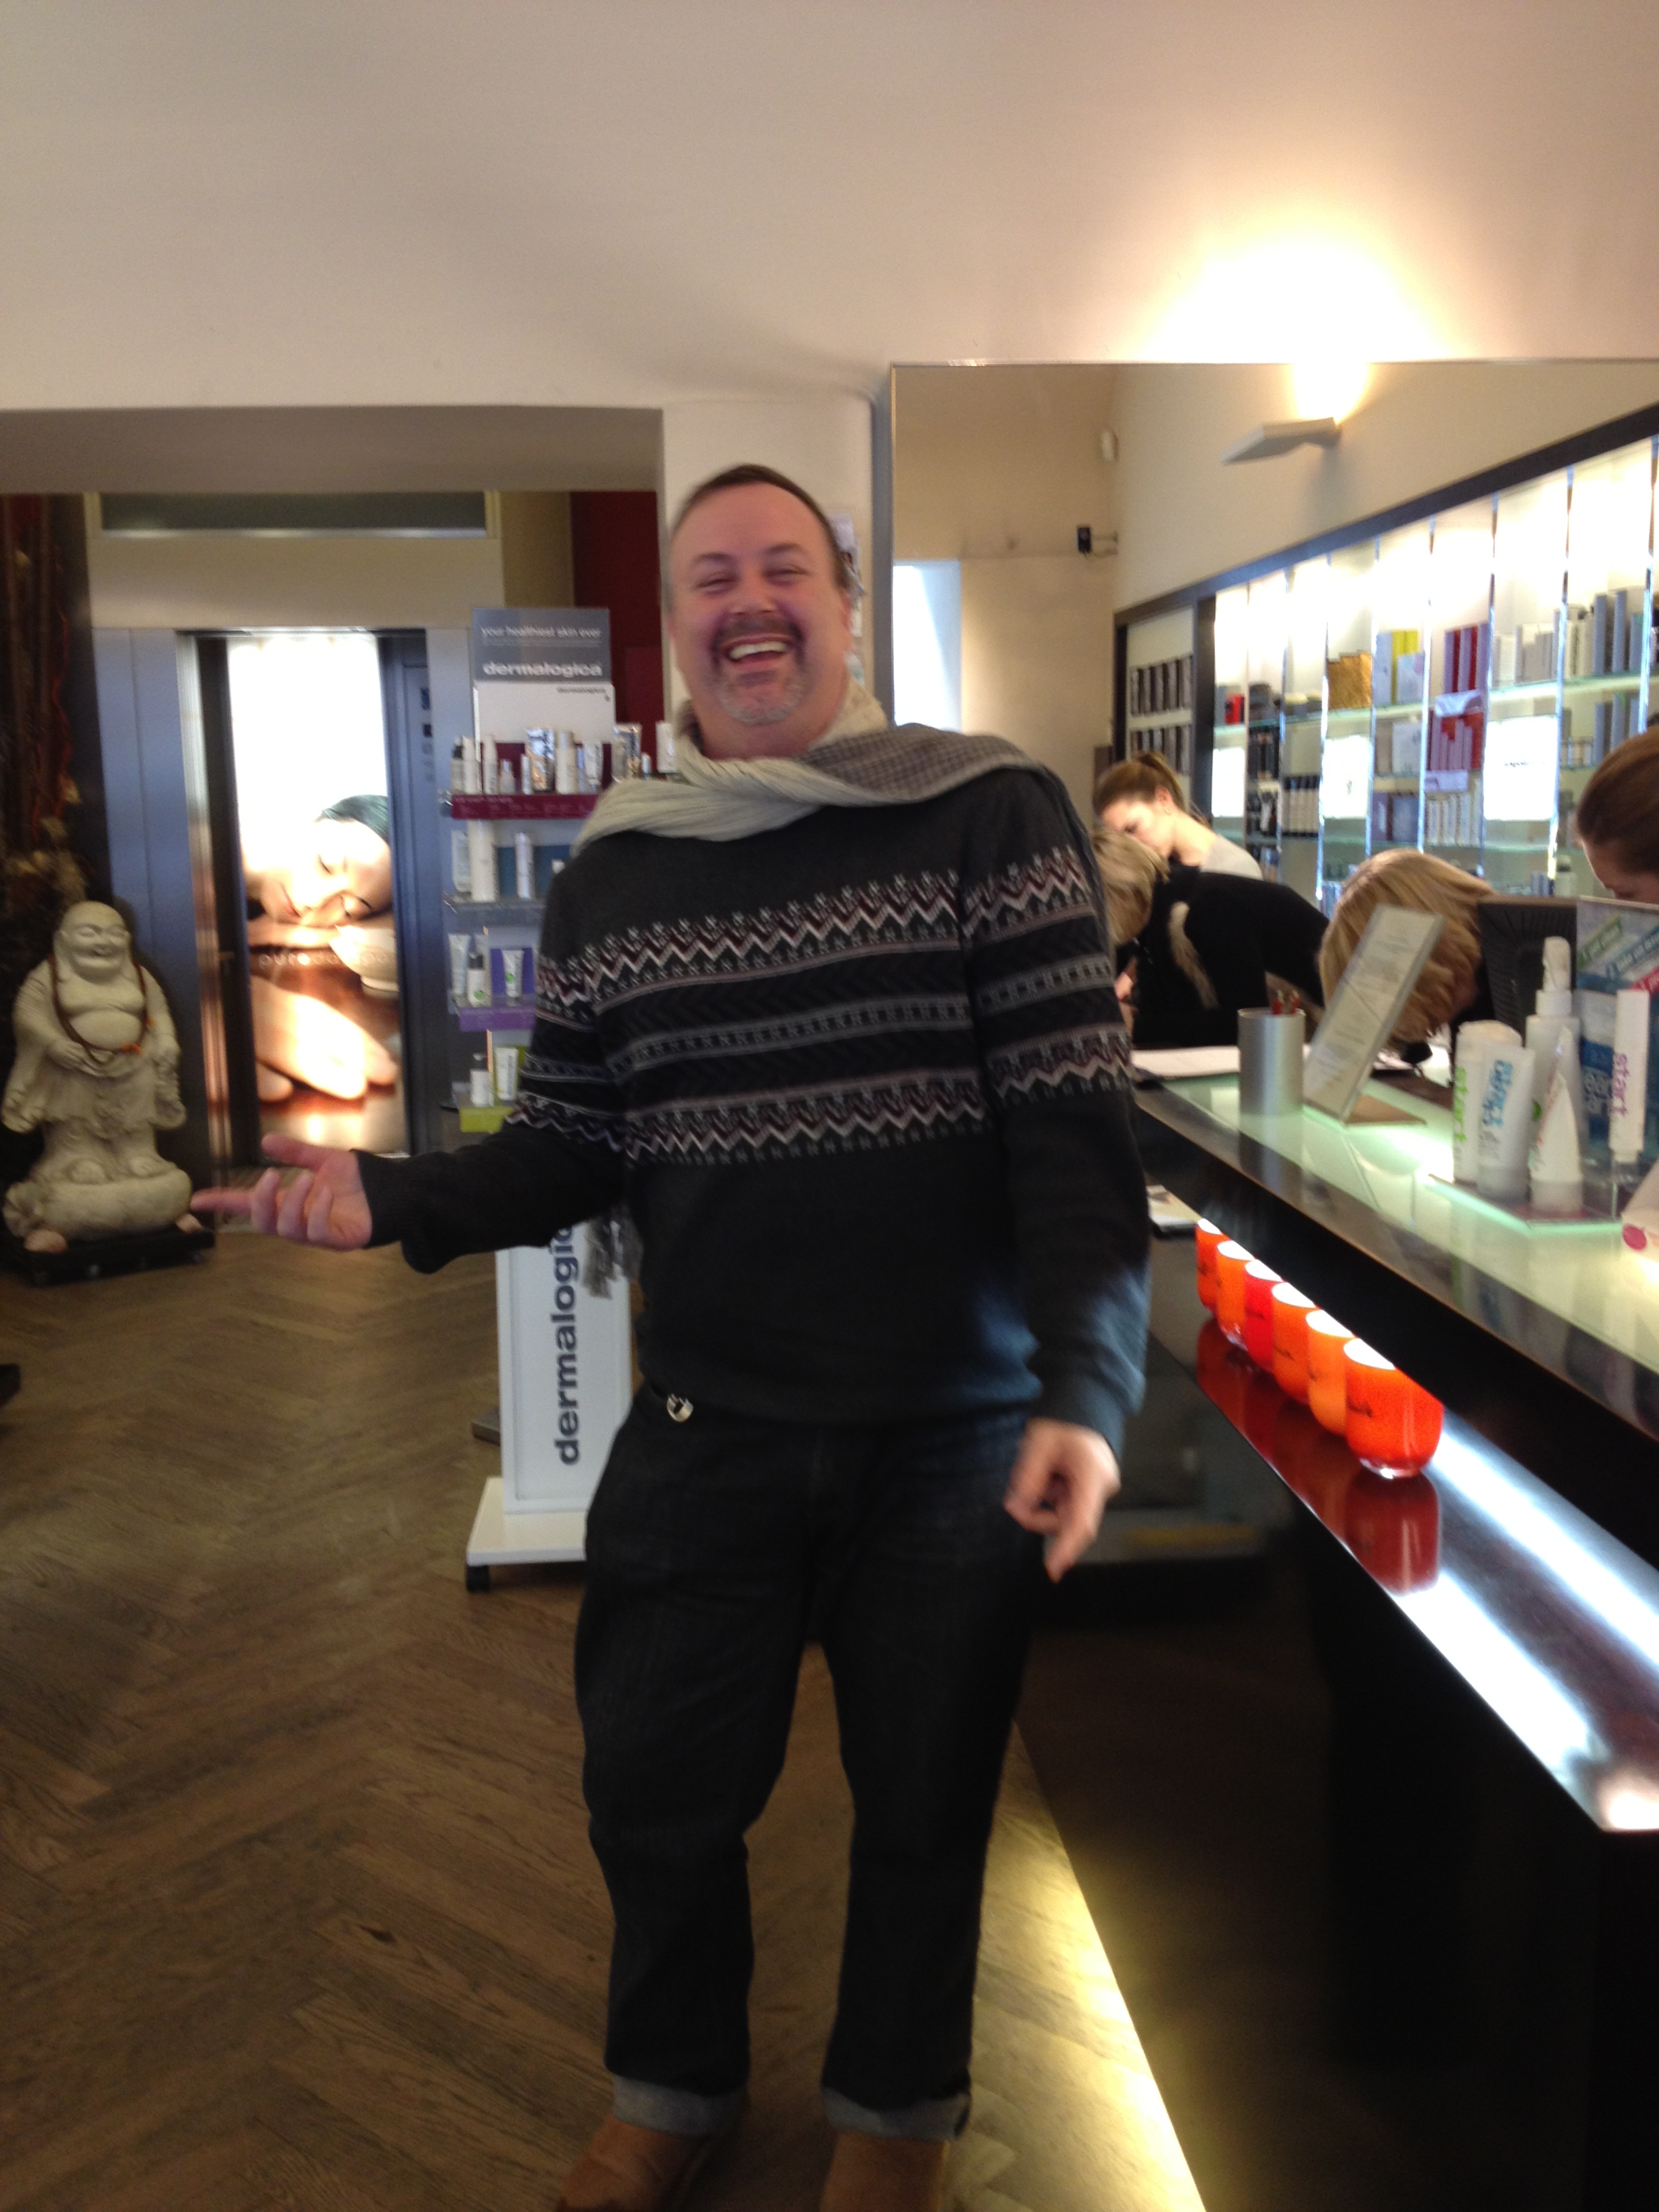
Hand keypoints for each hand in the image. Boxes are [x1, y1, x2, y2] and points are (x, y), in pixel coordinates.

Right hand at [191, 1135, 371, 1249]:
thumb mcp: (323, 1160)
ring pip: (287, 1230)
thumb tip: (265, 1143)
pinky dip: (318, 1213)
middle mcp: (298, 1220)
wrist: (392, 1191)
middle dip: (260, 1202)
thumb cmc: (357, 1180)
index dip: (224, 1202)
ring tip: (305, 1181)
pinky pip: (318, 1234)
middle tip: (270, 1178)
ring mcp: (317, 1233)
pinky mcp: (338, 1240)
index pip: (249, 1204)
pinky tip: (327, 1193)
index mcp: (289, 1202)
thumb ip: (296, 1153)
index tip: (197, 1199)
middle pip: (263, 1223)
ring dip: (291, 1205)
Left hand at [1004, 1418, 1120, 1581]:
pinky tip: (1044, 1470)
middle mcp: (1100, 1487)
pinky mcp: (1088, 1487)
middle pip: (1067, 1520)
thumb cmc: (1063, 1417)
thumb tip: (1016, 1507)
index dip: (1066, 1548)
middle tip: (1012, 1500)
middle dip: (1037, 1514)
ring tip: (1032, 1468)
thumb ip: (1028, 1476)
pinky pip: (1064, 1500)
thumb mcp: (1039, 1443)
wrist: (1083, 1398)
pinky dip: (1048, 1492)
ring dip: (1041, 1500)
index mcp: (1092, 1477)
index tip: (1052, 1570)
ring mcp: (1095, 1488)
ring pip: (1063, 1511)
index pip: (1080, 1522)